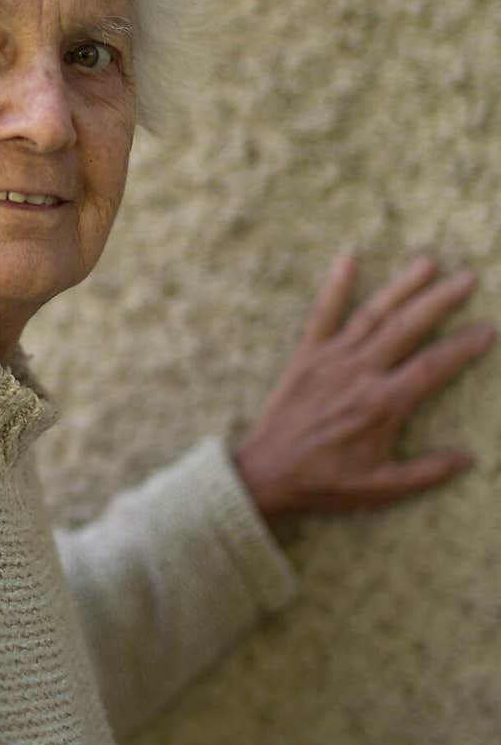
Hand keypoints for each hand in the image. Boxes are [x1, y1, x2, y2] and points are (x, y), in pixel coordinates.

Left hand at [233, 253, 494, 519]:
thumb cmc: (324, 482)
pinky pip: (322, 314)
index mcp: (383, 403)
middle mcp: (360, 372)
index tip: (487, 329)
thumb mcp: (380, 487)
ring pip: (373, 314)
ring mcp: (332, 359)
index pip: (433, 366)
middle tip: (467, 278)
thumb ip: (426, 472)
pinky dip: (335, 285)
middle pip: (408, 328)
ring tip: (428, 262)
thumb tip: (469, 459)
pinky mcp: (306, 355)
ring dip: (402, 286)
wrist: (266, 473)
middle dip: (440, 301)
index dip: (463, 346)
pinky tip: (348, 257)